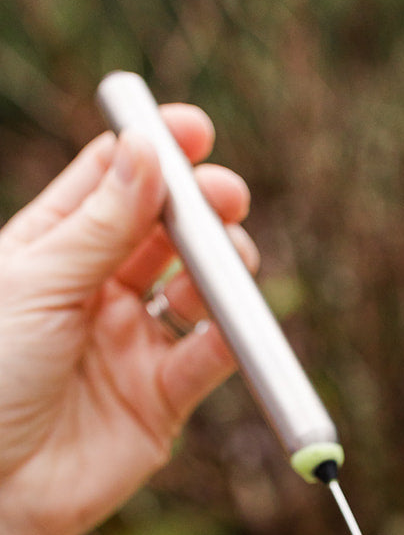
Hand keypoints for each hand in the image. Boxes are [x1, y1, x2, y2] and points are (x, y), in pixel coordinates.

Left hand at [0, 108, 256, 534]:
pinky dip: (230, 341)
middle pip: (163, 234)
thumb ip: (101, 224)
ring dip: (220, 271)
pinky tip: (234, 326)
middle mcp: (93, 295)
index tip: (193, 130)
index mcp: (49, 252)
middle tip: (225, 195)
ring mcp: (129, 348)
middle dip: (199, 209)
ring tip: (226, 266)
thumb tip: (148, 151)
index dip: (154, 152)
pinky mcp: (160, 404)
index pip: (110, 184)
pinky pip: (207, 361)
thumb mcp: (38, 283)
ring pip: (196, 293)